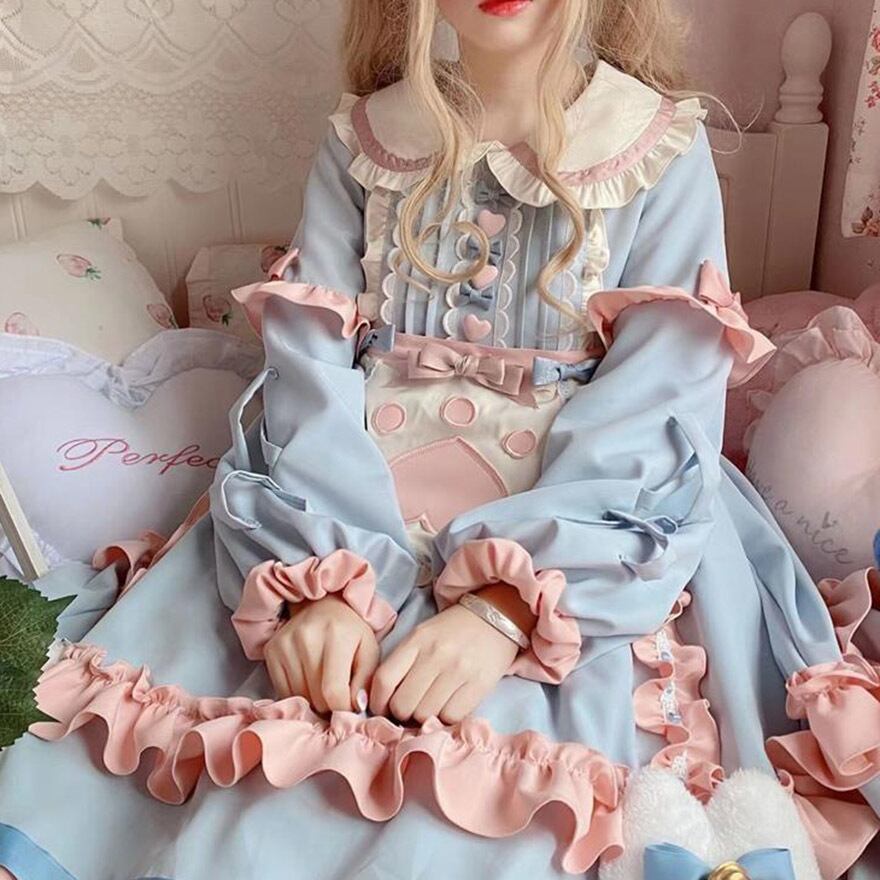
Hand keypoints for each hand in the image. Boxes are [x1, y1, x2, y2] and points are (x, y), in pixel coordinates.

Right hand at [264, 593, 379, 713]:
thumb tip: (356, 707)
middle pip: (316, 697)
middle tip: (337, 692)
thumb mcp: (369, 651)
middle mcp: (307, 637)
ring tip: (323, 684)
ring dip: (313, 699)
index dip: (343, 708)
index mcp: (337, 635)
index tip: (349, 705)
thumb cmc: (351, 632)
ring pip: (299, 697)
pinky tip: (308, 680)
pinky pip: (283, 691)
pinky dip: (297, 693)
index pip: (334, 691)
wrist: (323, 606)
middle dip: (330, 704)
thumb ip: (366, 681)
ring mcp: (286, 643)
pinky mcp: (271, 650)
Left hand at [368, 598, 523, 725]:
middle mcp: (436, 654)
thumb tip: (385, 702)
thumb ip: (403, 663)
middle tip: (410, 709)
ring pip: (426, 714)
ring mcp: (459, 670)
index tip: (383, 708)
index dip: (378, 702)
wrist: (496, 617)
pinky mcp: (480, 684)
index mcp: (417, 640)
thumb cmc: (453, 630)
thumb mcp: (422, 635)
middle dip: (402, 713)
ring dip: (424, 718)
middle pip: (403, 704)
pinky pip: (451, 716)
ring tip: (430, 707)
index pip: (384, 680)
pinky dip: (446, 718)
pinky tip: (448, 707)